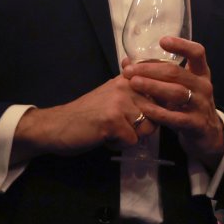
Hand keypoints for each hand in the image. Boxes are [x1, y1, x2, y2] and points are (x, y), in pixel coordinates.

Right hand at [12, 75, 154, 161]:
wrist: (56, 126)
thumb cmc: (88, 113)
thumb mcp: (113, 95)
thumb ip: (137, 91)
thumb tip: (167, 89)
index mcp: (129, 78)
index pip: (162, 89)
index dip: (160, 106)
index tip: (146, 113)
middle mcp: (127, 85)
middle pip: (158, 112)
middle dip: (144, 126)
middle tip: (122, 126)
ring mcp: (120, 102)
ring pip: (147, 128)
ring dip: (131, 136)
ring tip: (112, 131)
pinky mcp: (113, 120)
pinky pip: (132, 141)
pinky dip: (119, 145)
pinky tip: (104, 138)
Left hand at [123, 36, 223, 168]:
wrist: (207, 134)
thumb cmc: (189, 105)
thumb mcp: (182, 87)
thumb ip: (161, 75)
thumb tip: (127, 61)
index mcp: (201, 73)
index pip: (197, 53)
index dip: (181, 45)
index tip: (162, 41)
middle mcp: (203, 86)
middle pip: (177, 73)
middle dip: (151, 69)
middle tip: (129, 70)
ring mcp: (201, 105)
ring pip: (176, 93)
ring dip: (153, 87)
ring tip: (134, 84)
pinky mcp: (196, 124)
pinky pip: (175, 117)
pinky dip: (158, 112)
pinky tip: (144, 108)